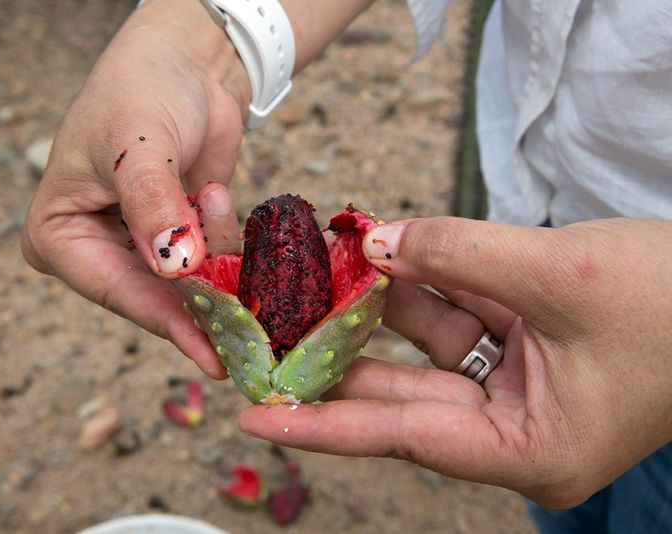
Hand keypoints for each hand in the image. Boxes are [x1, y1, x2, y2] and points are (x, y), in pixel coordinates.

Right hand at [21, 0, 249, 376]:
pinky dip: (226, 241)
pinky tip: (218, 194)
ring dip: (216, 253)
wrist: (187, 63)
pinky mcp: (181, 242)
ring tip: (213, 192)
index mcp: (59, 236)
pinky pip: (213, 266)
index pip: (117, 291)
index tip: (215, 354)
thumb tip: (175, 266)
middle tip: (253, 332)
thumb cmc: (143, 91)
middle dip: (203, 304)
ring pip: (190, 288)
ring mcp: (140, 250)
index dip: (168, 321)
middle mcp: (96, 251)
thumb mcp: (139, 144)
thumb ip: (154, 205)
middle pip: (155, 301)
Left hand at [239, 217, 671, 507]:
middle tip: (265, 344)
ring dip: (378, 309)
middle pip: (403, 395)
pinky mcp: (527, 346)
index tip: (256, 418)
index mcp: (529, 450)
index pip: (401, 435)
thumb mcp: (563, 275)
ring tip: (311, 280)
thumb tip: (378, 240)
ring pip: (428, 349)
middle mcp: (516, 429)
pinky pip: (459, 315)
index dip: (323, 424)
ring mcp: (521, 386)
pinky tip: (380, 255)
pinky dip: (425, 286)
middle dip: (335, 361)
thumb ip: (460, 254)